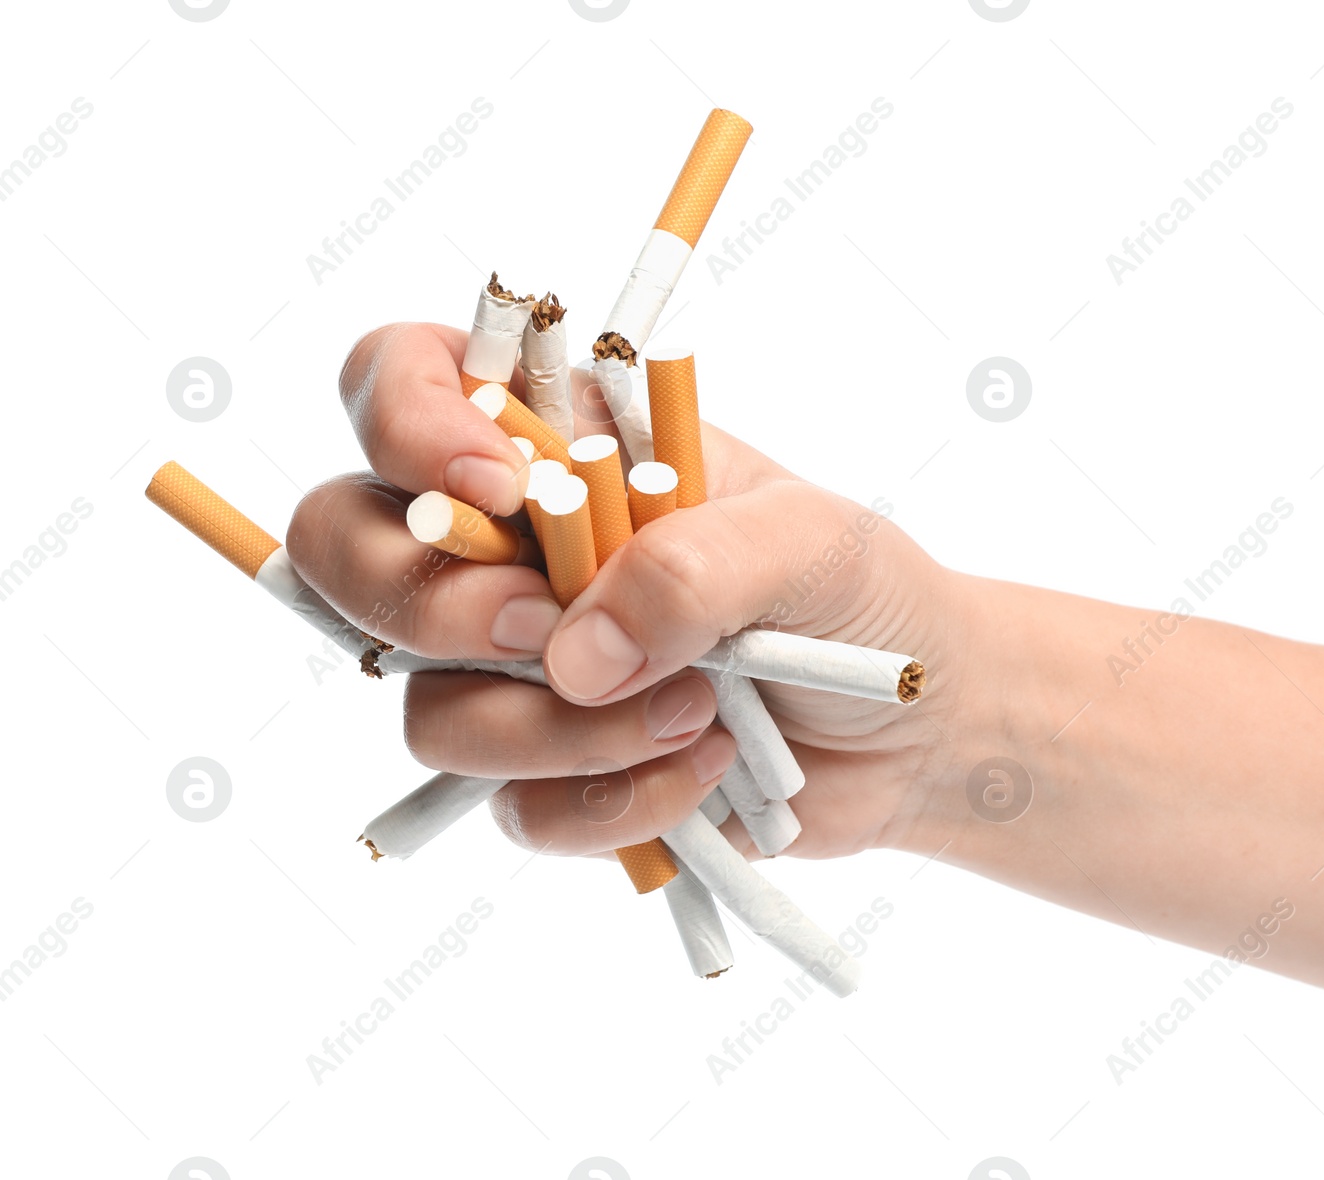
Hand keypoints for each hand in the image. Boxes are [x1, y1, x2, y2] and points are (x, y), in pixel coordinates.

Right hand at [286, 322, 973, 861]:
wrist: (915, 726)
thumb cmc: (864, 595)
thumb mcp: (809, 542)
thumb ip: (695, 566)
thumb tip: (572, 654)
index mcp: (559, 447)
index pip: (400, 382)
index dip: (408, 422)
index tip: (499, 486)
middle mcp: (509, 552)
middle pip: (347, 550)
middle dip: (435, 605)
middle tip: (545, 628)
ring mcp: (515, 670)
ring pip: (429, 708)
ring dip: (556, 728)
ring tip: (697, 710)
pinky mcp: (547, 773)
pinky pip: (513, 806)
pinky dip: (609, 801)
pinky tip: (702, 769)